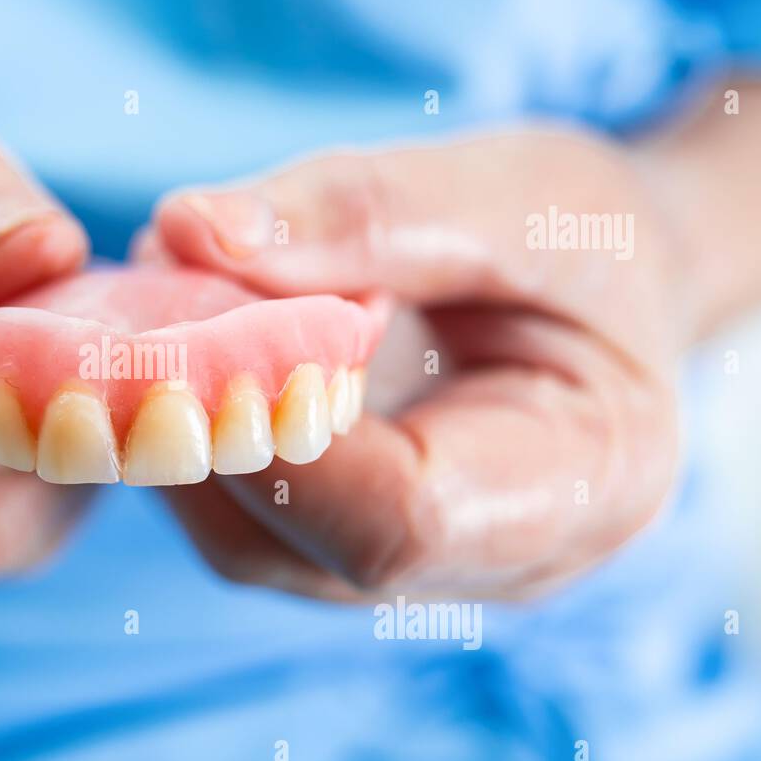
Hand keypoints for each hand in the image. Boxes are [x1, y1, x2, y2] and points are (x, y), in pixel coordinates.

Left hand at [149, 130, 684, 599]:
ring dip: (178, 422)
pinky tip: (183, 340)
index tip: (199, 314)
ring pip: (243, 537)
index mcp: (579, 488)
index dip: (277, 430)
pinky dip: (190, 430)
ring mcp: (409, 569)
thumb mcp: (515, 192)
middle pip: (299, 542)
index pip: (399, 517)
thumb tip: (187, 228)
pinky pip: (239, 515)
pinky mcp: (345, 540)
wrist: (605, 285)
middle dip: (203, 417)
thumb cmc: (588, 237)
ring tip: (169, 298)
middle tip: (155, 290)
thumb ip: (364, 211)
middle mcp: (487, 562)